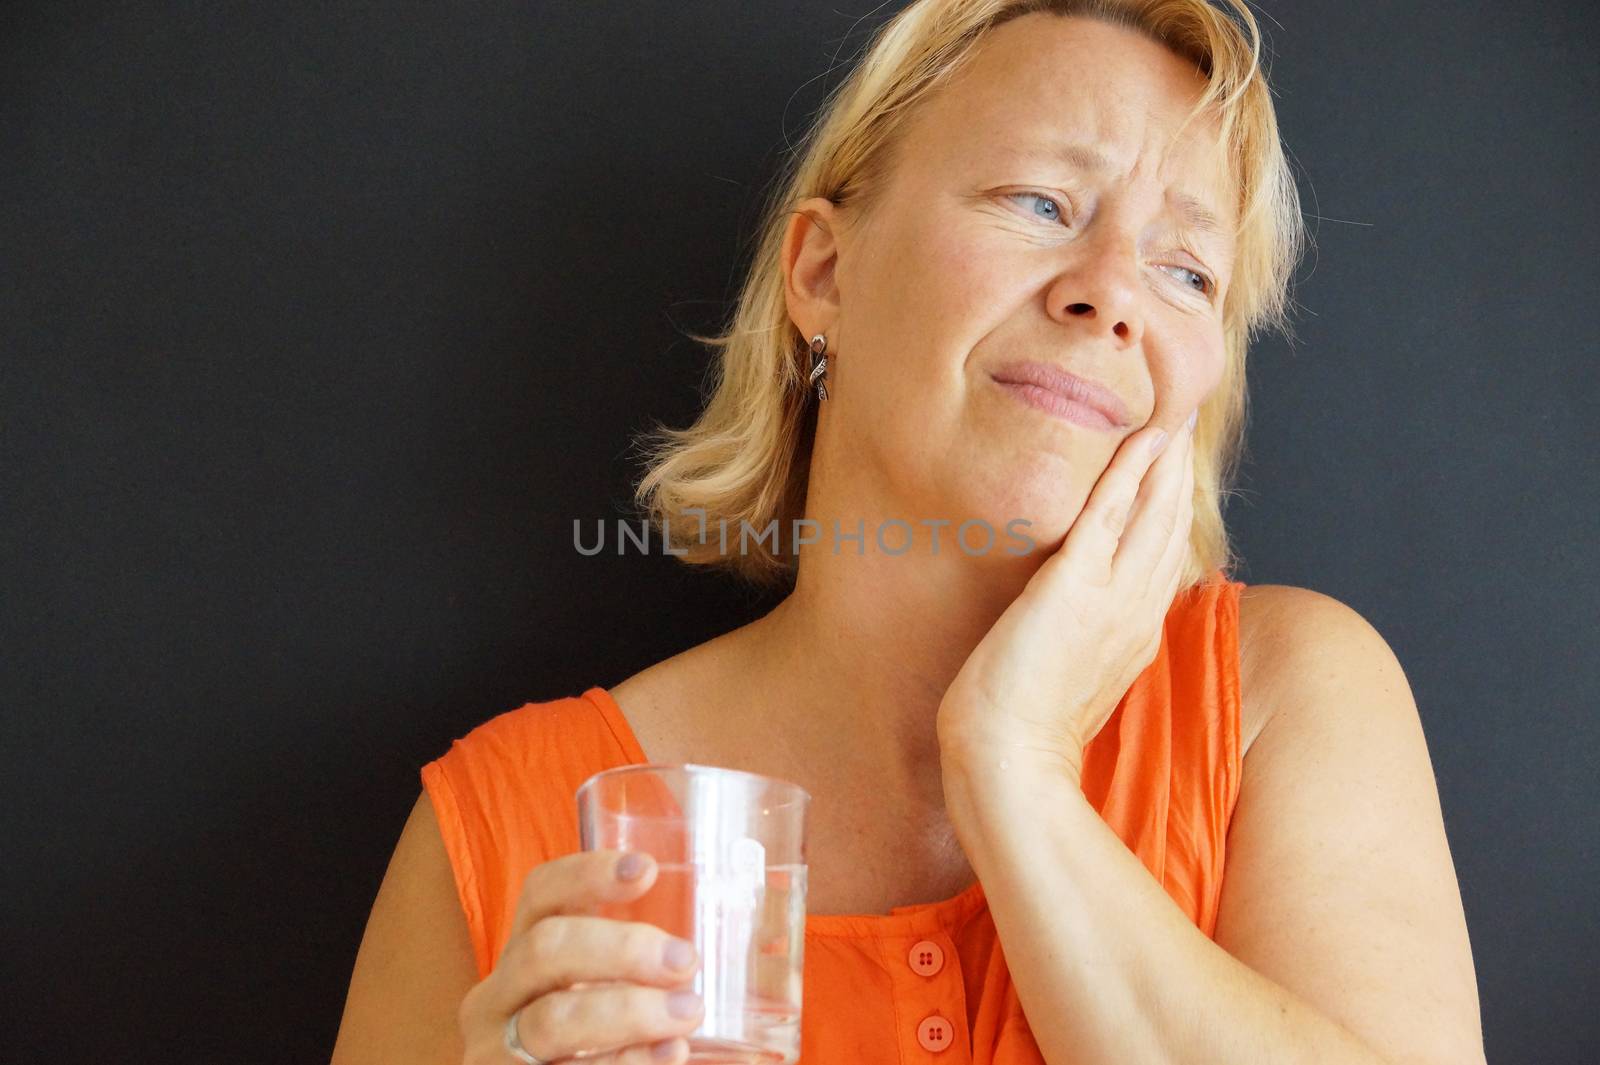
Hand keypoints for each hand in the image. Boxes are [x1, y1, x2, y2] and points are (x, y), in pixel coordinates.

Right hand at [457, 849, 704, 1064]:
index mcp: (522, 956)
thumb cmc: (590, 1047)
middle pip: (544, 949)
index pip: (540, 894)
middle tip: (684, 960)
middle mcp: (497, 998)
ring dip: (627, 1012)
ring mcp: (496, 1051)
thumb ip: (641, 972)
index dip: (587, 873)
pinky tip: (667, 1056)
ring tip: (688, 1013)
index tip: (647, 869)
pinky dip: (623, 1064)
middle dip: (620, 949)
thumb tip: (736, 943)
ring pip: (552, 1019)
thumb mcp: (598, 999)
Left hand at [935, 413, 1197, 781]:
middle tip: (1182, 422)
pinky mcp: (1077, 587)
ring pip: (1152, 514)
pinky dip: (1130, 472)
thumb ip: (1082, 642)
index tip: (1173, 473)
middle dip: (1177, 474)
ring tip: (1170, 416)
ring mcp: (1113, 599)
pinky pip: (1112, 515)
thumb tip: (1072, 621)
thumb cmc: (1022, 731)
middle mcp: (1137, 613)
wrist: (1007, 760)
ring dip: (1164, 461)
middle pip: (1170, 528)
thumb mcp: (1068, 678)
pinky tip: (1143, 438)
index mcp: (1136, 636)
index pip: (1163, 559)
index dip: (1172, 511)